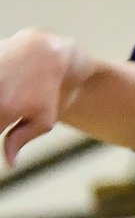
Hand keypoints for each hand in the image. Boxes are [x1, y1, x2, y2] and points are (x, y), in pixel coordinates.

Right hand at [0, 29, 73, 165]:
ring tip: (11, 99)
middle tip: (11, 110)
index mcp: (4, 110)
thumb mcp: (43, 119)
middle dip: (0, 120)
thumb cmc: (47, 91)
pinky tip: (5, 88)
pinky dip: (0, 90)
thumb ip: (20, 141)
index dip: (1, 131)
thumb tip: (10, 163)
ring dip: (1, 108)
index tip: (8, 123)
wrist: (45, 54)